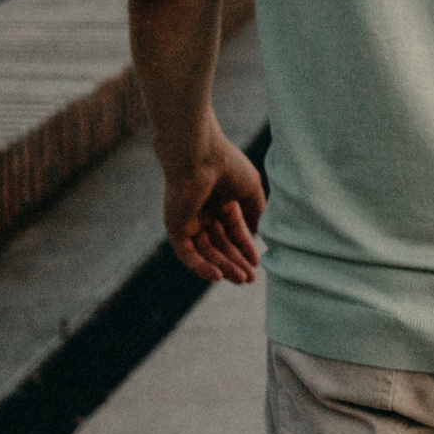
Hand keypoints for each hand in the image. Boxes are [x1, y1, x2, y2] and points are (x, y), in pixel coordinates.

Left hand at [162, 127, 265, 283]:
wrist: (199, 154)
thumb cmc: (227, 165)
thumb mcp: (251, 189)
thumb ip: (256, 211)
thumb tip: (258, 233)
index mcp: (220, 201)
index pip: (233, 231)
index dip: (245, 247)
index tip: (257, 263)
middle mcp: (203, 212)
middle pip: (220, 245)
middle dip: (235, 262)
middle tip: (250, 279)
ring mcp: (188, 220)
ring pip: (206, 252)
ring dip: (223, 267)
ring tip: (240, 279)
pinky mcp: (174, 227)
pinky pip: (187, 253)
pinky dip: (200, 266)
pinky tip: (217, 276)